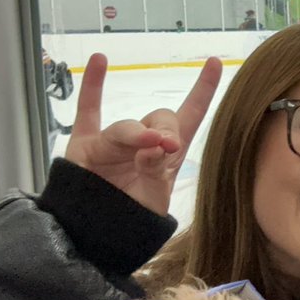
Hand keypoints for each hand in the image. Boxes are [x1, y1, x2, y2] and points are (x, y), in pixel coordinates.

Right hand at [63, 53, 222, 215]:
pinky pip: (88, 111)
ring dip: (138, 134)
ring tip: (148, 145)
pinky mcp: (85, 146)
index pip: (190, 114)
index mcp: (167, 153)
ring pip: (127, 127)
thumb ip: (157, 169)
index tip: (214, 62)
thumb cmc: (130, 219)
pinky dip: (93, 85)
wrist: (95, 238)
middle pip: (160, 118)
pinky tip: (100, 61)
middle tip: (169, 146)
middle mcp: (142, 142)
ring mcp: (112, 142)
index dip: (202, 90)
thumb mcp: (153, 197)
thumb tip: (156, 143)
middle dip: (167, 129)